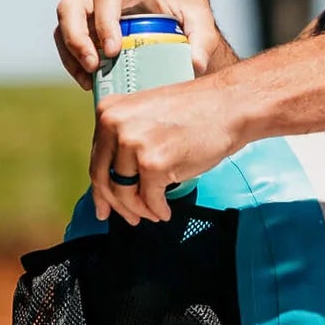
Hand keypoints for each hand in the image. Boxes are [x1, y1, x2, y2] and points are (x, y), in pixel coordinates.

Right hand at [54, 0, 231, 88]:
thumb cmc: (185, 2)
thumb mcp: (200, 18)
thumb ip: (203, 39)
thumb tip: (194, 64)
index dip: (104, 23)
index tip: (113, 51)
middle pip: (72, 6)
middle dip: (76, 39)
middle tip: (93, 67)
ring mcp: (90, 0)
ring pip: (64, 21)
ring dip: (70, 52)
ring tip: (89, 79)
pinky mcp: (86, 17)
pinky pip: (67, 34)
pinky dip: (71, 57)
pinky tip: (87, 79)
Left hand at [90, 76, 249, 223]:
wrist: (228, 106)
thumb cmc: (194, 111)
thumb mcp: (145, 114)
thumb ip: (124, 138)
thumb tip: (113, 176)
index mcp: (108, 112)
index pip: (96, 159)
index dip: (100, 188)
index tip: (104, 205)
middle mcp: (114, 126)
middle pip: (104, 179)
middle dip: (116, 205)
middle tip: (128, 218)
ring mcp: (133, 144)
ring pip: (124, 193)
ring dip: (139, 210)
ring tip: (152, 214)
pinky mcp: (154, 164)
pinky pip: (149, 199)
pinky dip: (157, 210)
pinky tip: (164, 211)